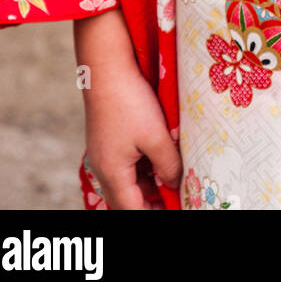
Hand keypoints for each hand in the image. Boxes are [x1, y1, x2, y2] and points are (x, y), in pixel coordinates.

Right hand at [82, 58, 182, 209]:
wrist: (107, 68)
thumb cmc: (130, 102)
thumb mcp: (156, 136)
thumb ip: (168, 165)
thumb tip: (175, 184)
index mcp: (112, 174)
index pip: (132, 210)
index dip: (155, 213)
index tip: (176, 207)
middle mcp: (104, 168)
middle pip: (127, 199)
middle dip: (151, 203)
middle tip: (177, 197)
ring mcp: (104, 154)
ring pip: (127, 182)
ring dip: (148, 185)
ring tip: (173, 179)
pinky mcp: (107, 140)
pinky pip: (125, 165)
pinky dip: (142, 168)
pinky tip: (160, 157)